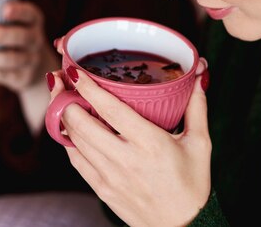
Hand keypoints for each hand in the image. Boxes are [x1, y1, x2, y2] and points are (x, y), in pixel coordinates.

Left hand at [0, 1, 57, 91]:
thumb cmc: (14, 35)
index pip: (30, 13)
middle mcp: (35, 39)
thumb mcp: (14, 22)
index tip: (4, 9)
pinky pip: (7, 76)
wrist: (36, 67)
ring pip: (14, 59)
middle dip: (3, 34)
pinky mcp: (22, 78)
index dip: (19, 11)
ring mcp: (31, 60)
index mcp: (33, 21)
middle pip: (23, 37)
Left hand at [48, 61, 211, 226]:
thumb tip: (198, 76)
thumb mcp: (200, 144)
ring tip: (60, 98)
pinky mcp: (102, 190)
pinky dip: (68, 141)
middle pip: (82, 124)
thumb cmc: (193, 184)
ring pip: (74, 141)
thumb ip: (197, 107)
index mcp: (150, 144)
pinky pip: (75, 160)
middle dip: (64, 99)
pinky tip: (68, 127)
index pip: (110, 110)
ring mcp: (110, 177)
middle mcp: (126, 159)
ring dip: (62, 117)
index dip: (88, 88)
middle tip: (60, 80)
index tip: (74, 71)